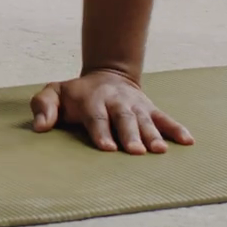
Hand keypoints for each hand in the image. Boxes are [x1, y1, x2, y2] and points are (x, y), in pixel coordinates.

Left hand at [29, 69, 193, 153]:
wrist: (108, 74)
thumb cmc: (77, 93)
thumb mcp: (54, 93)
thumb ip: (43, 107)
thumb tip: (39, 127)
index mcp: (92, 101)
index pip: (97, 118)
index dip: (102, 132)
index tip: (107, 148)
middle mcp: (116, 103)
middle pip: (124, 120)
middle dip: (130, 136)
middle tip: (136, 152)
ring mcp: (135, 106)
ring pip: (145, 120)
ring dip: (153, 135)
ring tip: (160, 150)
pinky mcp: (150, 109)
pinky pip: (165, 118)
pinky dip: (176, 128)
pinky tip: (188, 140)